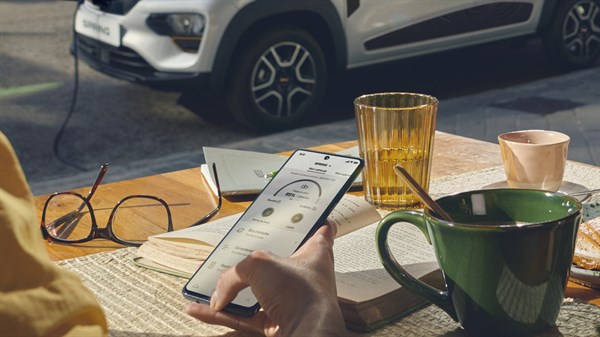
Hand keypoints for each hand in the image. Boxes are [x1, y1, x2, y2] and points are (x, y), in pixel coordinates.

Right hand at [186, 223, 345, 335]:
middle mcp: (302, 277)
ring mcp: (288, 300)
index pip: (320, 231)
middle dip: (251, 260)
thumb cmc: (303, 294)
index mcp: (312, 253)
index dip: (311, 220)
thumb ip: (234, 274)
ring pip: (253, 292)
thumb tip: (220, 294)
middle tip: (233, 252)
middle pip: (274, 263)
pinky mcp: (275, 322)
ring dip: (229, 290)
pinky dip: (220, 314)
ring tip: (207, 283)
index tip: (301, 214)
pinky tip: (200, 309)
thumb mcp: (260, 265)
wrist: (307, 333)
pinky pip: (242, 317)